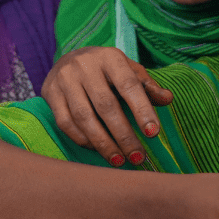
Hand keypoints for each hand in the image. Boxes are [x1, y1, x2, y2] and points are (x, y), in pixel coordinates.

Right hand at [42, 46, 172, 165]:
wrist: (69, 58)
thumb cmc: (108, 70)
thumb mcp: (129, 70)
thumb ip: (148, 86)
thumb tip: (168, 99)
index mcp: (110, 57)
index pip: (129, 85)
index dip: (142, 109)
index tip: (153, 134)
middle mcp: (85, 65)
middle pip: (106, 105)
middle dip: (124, 135)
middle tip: (138, 157)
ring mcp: (65, 79)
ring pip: (84, 118)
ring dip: (103, 144)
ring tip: (119, 160)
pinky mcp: (50, 93)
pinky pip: (66, 123)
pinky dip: (83, 140)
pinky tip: (98, 150)